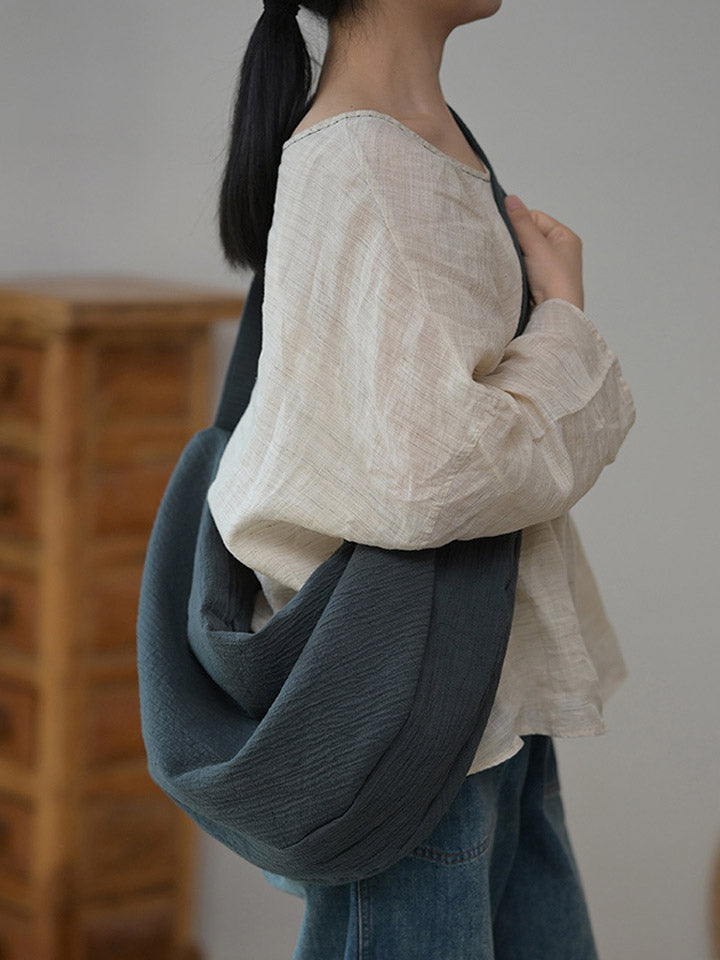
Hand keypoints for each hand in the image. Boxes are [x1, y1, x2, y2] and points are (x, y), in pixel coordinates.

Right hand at [504, 195, 584, 311]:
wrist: (555, 315)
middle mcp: (558, 252)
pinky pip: (520, 270)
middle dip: (516, 242)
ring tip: (512, 265)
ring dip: (514, 258)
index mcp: (565, 237)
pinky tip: (512, 276)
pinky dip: (514, 272)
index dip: (520, 223)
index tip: (510, 232)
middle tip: (510, 250)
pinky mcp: (538, 284)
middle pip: (527, 236)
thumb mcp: (536, 245)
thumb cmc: (555, 281)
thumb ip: (521, 222)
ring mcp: (548, 269)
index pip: (535, 218)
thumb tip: (510, 199)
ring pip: (522, 254)